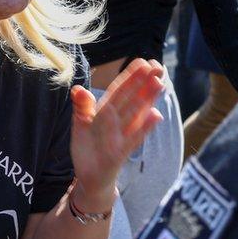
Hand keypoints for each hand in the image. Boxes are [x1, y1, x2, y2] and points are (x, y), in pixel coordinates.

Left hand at [68, 59, 163, 211]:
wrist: (90, 176)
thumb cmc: (88, 148)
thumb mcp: (80, 126)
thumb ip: (82, 107)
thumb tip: (77, 88)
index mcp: (106, 111)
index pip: (119, 90)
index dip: (130, 76)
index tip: (142, 61)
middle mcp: (118, 121)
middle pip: (132, 98)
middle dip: (144, 82)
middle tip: (158, 66)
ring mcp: (122, 135)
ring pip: (136, 114)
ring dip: (148, 99)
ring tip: (160, 83)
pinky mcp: (121, 152)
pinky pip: (134, 137)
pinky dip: (145, 127)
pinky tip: (156, 115)